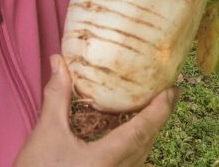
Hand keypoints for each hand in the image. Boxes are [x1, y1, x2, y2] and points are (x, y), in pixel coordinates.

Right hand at [14, 55, 180, 166]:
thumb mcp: (47, 131)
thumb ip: (57, 97)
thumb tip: (59, 62)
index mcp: (107, 159)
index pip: (142, 131)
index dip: (160, 109)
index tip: (172, 90)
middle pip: (147, 144)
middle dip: (159, 117)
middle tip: (166, 92)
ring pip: (141, 156)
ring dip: (147, 132)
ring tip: (150, 109)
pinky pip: (129, 163)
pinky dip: (135, 145)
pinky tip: (129, 135)